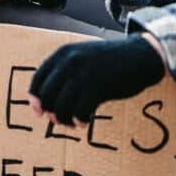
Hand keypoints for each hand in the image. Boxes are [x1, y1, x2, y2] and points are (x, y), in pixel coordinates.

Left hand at [28, 34, 165, 126]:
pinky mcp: (98, 88)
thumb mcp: (83, 56)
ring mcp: (83, 75)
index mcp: (63, 53)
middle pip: (47, 95)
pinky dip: (79, 120)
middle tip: (57, 120)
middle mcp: (70, 62)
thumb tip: (46, 99)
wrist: (140, 56)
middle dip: (50, 111)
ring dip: (64, 119)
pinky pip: (79, 111)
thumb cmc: (110, 60)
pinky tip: (84, 121)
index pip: (38, 79)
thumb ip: (65, 71)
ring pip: (61, 106)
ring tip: (73, 122)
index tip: (39, 111)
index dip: (35, 98)